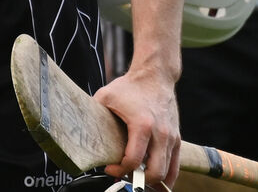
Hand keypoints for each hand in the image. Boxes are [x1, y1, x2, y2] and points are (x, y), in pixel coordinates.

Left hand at [94, 66, 180, 188]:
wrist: (155, 76)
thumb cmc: (129, 86)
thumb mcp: (106, 97)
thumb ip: (94, 115)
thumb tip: (80, 130)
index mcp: (142, 125)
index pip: (133, 160)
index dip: (119, 170)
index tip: (109, 168)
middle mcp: (160, 134)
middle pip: (154, 173)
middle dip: (137, 180)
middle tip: (124, 175)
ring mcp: (171, 138)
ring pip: (167, 173)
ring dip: (151, 181)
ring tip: (136, 178)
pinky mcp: (177, 139)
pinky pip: (175, 167)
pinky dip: (166, 177)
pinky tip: (154, 182)